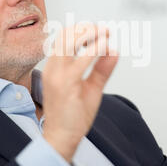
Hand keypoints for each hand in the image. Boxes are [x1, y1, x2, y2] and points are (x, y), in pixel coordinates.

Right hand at [42, 24, 118, 162]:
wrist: (62, 138)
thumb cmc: (72, 115)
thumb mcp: (91, 87)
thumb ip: (102, 69)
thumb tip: (114, 51)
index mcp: (54, 67)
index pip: (63, 37)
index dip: (81, 29)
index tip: (100, 31)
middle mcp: (53, 69)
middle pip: (64, 35)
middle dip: (86, 28)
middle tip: (105, 30)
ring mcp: (57, 76)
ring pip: (69, 42)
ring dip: (89, 34)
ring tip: (105, 34)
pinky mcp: (65, 85)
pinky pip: (80, 61)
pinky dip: (94, 50)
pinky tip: (105, 46)